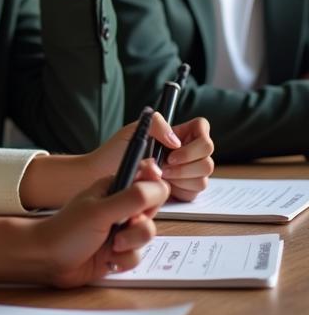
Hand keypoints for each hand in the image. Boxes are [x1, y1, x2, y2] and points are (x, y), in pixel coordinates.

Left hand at [36, 160, 166, 287]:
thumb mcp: (101, 210)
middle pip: (152, 210)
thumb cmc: (68, 230)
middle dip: (141, 223)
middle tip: (123, 225)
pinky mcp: (120, 250)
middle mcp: (120, 206)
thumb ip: (133, 197)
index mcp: (114, 187)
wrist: (50, 260)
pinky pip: (139, 255)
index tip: (145, 201)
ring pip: (147, 235)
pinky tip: (107, 259)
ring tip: (111, 245)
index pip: (148, 181)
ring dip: (131, 243)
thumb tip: (160, 183)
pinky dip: (124, 259)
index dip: (153, 191)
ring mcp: (121, 229)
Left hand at [85, 113, 213, 202]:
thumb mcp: (133, 131)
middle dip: (187, 163)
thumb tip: (176, 141)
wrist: (105, 177)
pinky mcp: (184, 189)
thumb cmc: (116, 152)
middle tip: (164, 167)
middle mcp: (185, 150)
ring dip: (182, 177)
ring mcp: (187, 170)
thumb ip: (156, 125)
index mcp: (176, 133)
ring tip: (161, 176)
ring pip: (204, 173)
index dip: (195, 139)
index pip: (202, 127)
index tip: (173, 151)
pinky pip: (197, 190)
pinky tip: (165, 186)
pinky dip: (182, 188)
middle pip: (208, 153)